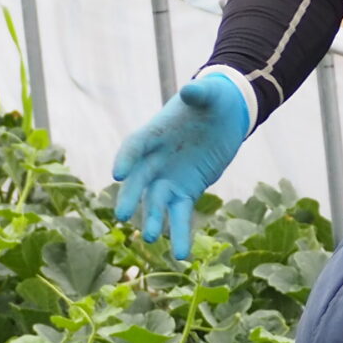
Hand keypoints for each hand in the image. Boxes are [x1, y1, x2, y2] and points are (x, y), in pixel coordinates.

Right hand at [112, 74, 252, 259]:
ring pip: (156, 203)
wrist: (225, 115)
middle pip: (139, 180)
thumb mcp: (208, 95)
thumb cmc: (212, 100)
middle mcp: (156, 159)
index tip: (117, 174)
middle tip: (123, 215)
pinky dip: (180, 233)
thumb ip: (198, 94)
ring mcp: (169, 177)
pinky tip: (182, 254)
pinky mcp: (186, 191)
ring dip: (154, 220)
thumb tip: (192, 89)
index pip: (135, 146)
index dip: (126, 158)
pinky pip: (180, 214)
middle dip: (131, 197)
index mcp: (154, 133)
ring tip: (154, 239)